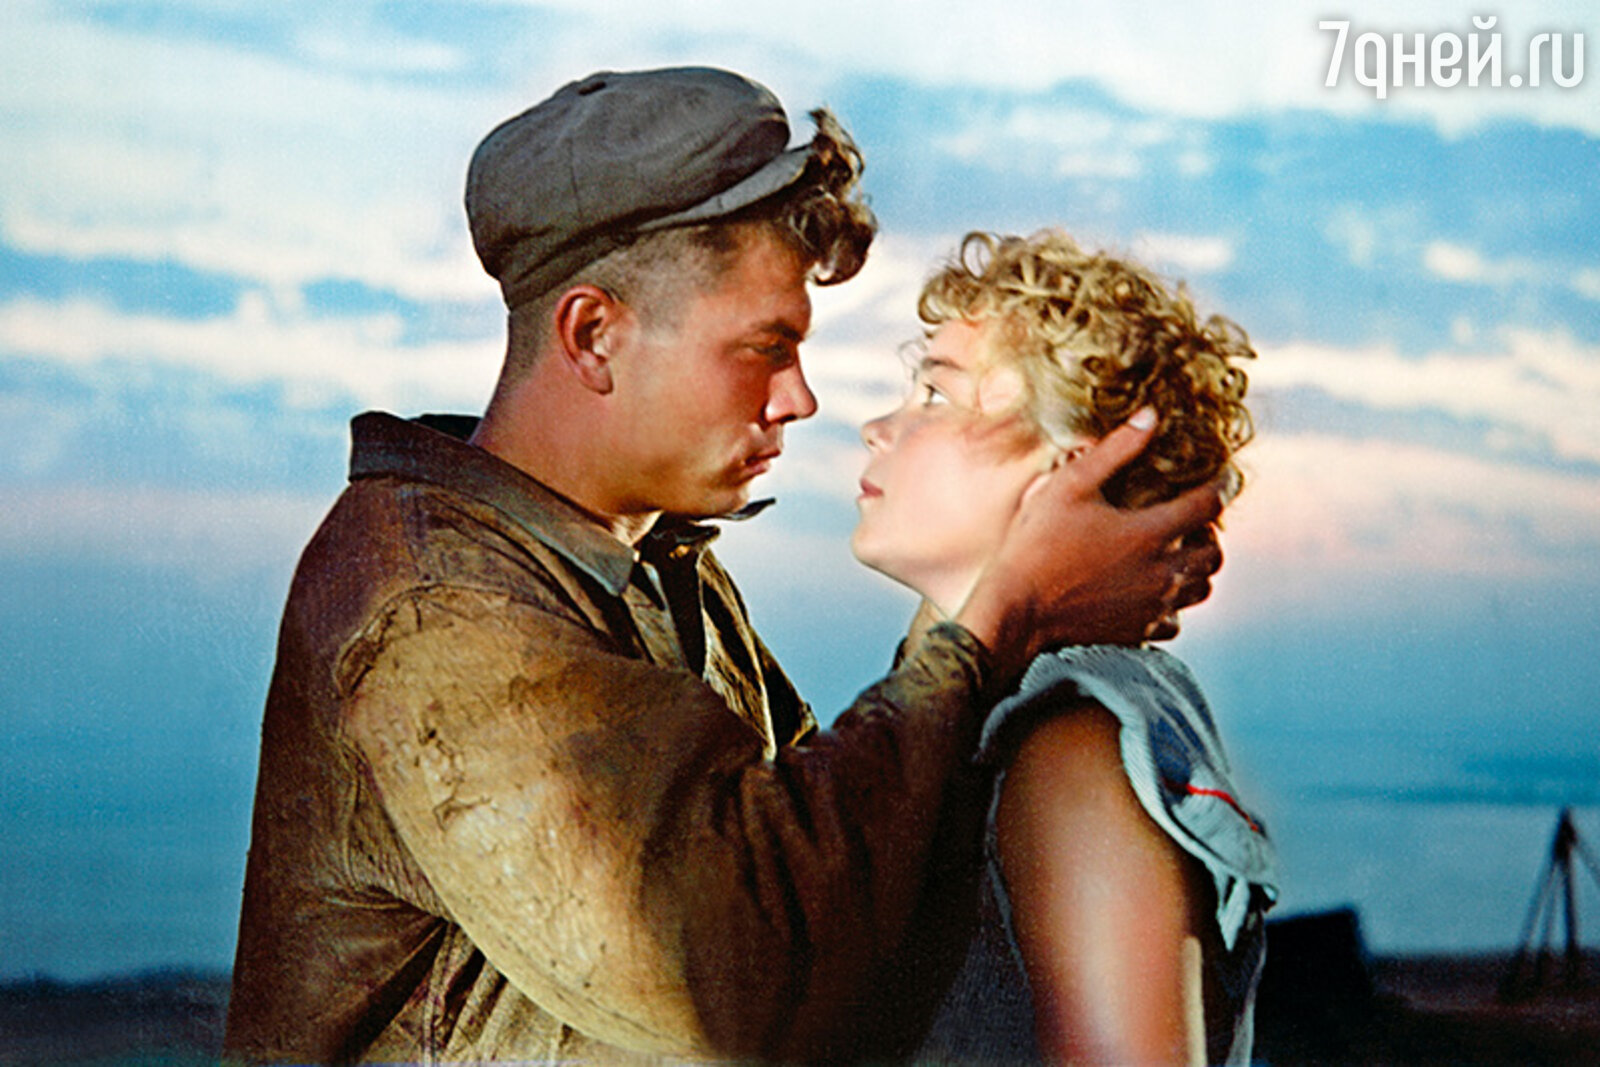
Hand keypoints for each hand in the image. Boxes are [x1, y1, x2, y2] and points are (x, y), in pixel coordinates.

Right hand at [953, 410, 1223, 680]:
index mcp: (1150, 534)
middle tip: (1195, 519)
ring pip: (1201, 588)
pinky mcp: (1138, 633)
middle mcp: (1162, 573)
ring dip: (1197, 568)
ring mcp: (1152, 607)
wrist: (1017, 612)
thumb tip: (1151, 416)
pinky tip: (1152, 591)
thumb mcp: (1069, 485)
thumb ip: (1115, 450)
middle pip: (1215, 553)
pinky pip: (1175, 620)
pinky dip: (1173, 604)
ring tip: (1179, 553)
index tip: (1219, 478)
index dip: (1219, 487)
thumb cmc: (1036, 545)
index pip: (1208, 506)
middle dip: (1212, 532)